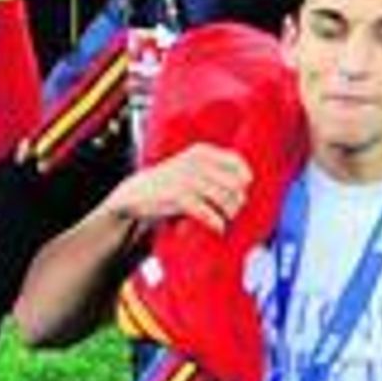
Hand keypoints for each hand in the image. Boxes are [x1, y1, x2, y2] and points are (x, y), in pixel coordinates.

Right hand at [105, 143, 252, 235]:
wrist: (137, 193)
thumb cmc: (170, 182)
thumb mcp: (190, 166)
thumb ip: (214, 170)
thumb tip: (245, 187)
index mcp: (202, 152)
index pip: (238, 162)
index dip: (245, 179)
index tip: (242, 191)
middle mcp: (197, 162)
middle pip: (235, 184)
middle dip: (238, 201)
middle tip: (232, 211)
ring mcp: (188, 179)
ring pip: (225, 199)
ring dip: (229, 214)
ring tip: (225, 219)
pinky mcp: (179, 197)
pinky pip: (209, 213)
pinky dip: (217, 223)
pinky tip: (218, 228)